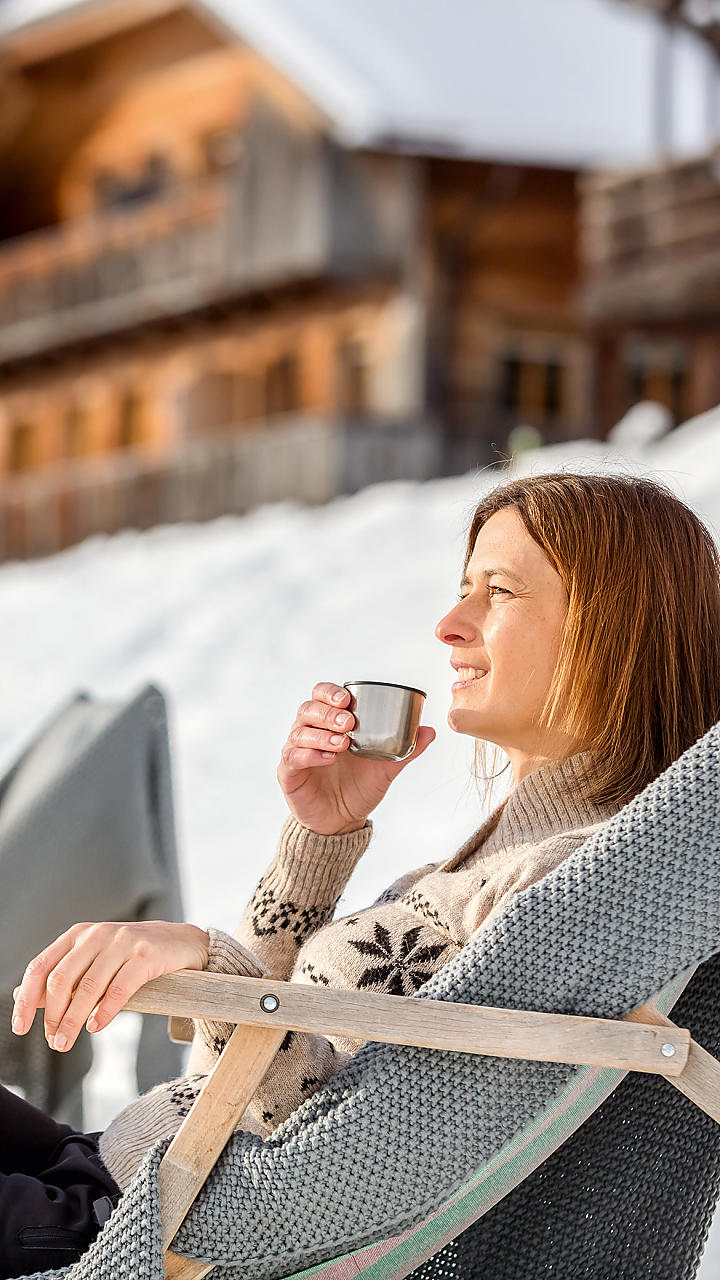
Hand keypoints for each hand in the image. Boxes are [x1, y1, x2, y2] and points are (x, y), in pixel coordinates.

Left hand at [11, 920, 209, 1052]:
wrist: (180, 942)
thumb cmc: (132, 955)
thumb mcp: (94, 959)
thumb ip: (64, 976)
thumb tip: (22, 997)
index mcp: (78, 935)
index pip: (41, 967)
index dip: (27, 999)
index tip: (21, 1027)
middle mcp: (96, 935)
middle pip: (62, 980)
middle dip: (53, 1016)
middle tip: (53, 1043)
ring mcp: (122, 942)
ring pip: (88, 987)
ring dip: (74, 1021)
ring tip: (66, 1043)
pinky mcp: (145, 955)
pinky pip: (119, 989)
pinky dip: (104, 1011)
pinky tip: (96, 1026)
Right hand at [278, 681, 435, 835]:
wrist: (343, 821)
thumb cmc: (360, 788)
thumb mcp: (386, 767)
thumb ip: (406, 749)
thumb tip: (430, 731)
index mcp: (330, 723)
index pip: (321, 696)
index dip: (330, 693)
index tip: (347, 700)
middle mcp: (309, 732)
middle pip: (308, 709)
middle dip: (328, 713)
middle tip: (349, 723)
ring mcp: (296, 751)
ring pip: (299, 731)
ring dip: (321, 734)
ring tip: (343, 743)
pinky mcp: (288, 773)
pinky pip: (293, 757)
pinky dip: (311, 755)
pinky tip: (329, 759)